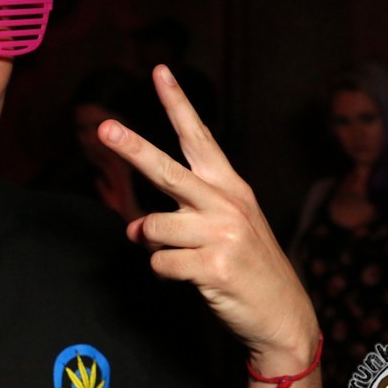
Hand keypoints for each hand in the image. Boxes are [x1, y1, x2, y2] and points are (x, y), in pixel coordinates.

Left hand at [98, 65, 317, 370]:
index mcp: (230, 186)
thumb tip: (134, 227)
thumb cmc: (245, 268)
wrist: (284, 316)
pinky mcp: (216, 267)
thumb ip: (177, 218)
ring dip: (155, 246)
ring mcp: (223, 234)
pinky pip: (160, 263)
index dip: (177, 103)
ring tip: (184, 258)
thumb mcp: (221, 231)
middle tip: (104, 128)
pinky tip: (190, 279)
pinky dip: (163, 273)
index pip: (199, 136)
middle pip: (166, 171)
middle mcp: (227, 203)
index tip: (159, 71)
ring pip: (154, 228)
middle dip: (132, 148)